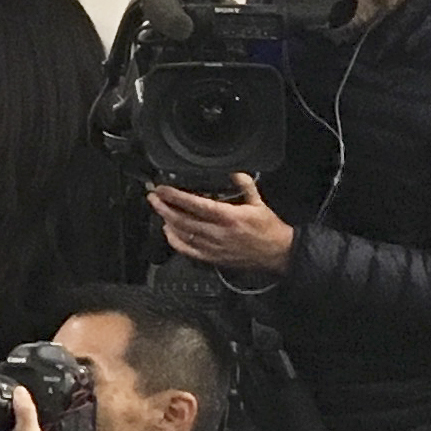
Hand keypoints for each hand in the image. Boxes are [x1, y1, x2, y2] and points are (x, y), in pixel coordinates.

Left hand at [147, 172, 293, 273]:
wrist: (278, 253)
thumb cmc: (268, 228)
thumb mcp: (259, 203)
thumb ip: (245, 186)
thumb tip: (234, 172)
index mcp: (229, 217)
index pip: (196, 205)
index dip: (176, 196)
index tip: (162, 189)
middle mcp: (218, 233)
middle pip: (183, 220)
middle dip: (164, 207)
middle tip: (153, 197)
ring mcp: (213, 247)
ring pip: (182, 234)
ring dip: (167, 221)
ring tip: (158, 209)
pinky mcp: (212, 258)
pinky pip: (187, 251)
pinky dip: (174, 241)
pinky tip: (168, 231)